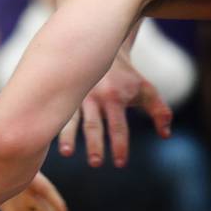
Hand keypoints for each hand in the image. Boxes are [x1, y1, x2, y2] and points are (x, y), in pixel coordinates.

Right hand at [58, 52, 171, 166]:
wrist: (102, 48)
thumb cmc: (127, 76)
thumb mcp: (146, 90)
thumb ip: (160, 112)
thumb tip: (165, 135)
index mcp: (115, 97)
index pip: (118, 126)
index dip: (120, 145)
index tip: (120, 163)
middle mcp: (94, 97)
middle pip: (94, 124)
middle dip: (95, 144)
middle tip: (96, 163)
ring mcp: (77, 95)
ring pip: (71, 119)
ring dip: (68, 137)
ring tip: (66, 153)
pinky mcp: (64, 94)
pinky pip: (57, 111)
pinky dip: (52, 124)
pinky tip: (45, 138)